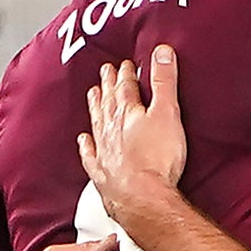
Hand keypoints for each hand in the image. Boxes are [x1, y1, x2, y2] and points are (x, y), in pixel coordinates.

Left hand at [77, 44, 186, 229]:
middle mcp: (110, 131)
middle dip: (107, 86)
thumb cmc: (156, 160)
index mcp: (127, 114)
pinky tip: (83, 142)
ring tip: (93, 97)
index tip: (123, 65)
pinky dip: (86, 147)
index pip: (125, 88)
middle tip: (103, 73)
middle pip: (108, 103)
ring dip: (95, 108)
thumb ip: (164, 82)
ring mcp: (104, 153)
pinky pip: (90, 157)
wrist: (142, 198)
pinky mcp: (103, 175)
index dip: (125, 75)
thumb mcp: (167, 112)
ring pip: (97, 124)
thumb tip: (161, 52)